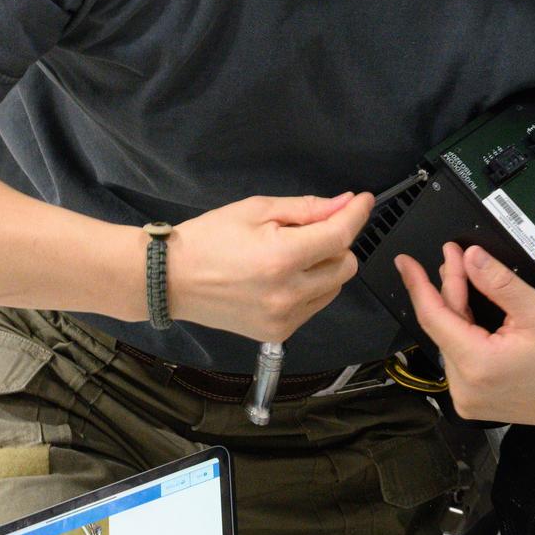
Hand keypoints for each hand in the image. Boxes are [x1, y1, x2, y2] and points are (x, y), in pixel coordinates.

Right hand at [165, 190, 374, 341]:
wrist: (170, 279)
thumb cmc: (208, 239)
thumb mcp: (257, 209)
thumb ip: (306, 209)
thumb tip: (345, 205)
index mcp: (282, 258)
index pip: (340, 236)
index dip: (356, 215)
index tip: (364, 202)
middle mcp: (288, 294)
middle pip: (346, 265)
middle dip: (335, 243)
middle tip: (308, 230)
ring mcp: (284, 318)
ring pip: (334, 288)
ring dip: (324, 267)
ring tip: (289, 255)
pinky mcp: (278, 333)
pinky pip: (314, 306)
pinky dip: (309, 288)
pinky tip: (282, 277)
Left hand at [394, 242, 534, 428]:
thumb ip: (498, 281)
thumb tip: (470, 257)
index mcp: (478, 364)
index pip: (434, 317)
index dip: (418, 285)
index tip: (405, 262)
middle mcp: (464, 386)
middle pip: (443, 326)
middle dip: (447, 288)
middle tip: (454, 257)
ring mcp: (464, 397)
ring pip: (448, 340)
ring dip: (454, 310)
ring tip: (463, 280)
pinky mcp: (468, 401)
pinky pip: (456, 358)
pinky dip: (460, 333)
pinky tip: (468, 313)